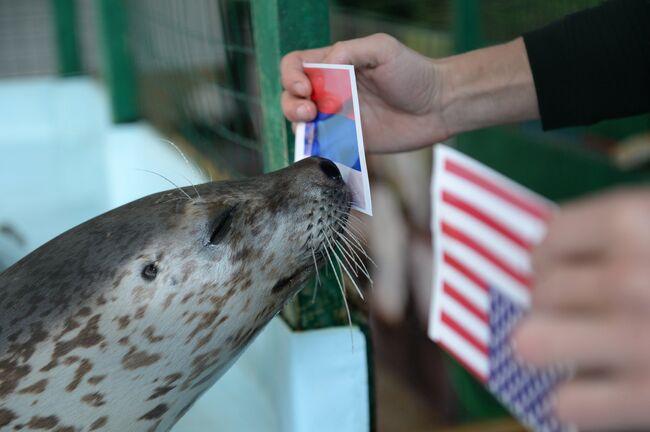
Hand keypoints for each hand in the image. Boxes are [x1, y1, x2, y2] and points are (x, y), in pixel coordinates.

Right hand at [280, 33, 448, 152]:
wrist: (439, 106)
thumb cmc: (414, 72)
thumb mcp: (382, 48)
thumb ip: (348, 51)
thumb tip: (322, 70)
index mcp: (335, 64)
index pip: (296, 66)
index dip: (291, 76)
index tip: (306, 88)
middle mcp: (332, 90)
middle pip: (292, 97)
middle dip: (292, 104)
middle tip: (310, 112)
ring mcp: (339, 118)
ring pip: (303, 124)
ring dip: (300, 126)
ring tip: (314, 125)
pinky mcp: (350, 141)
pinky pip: (324, 146)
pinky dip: (317, 147)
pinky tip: (324, 146)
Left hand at [514, 187, 649, 430]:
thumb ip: (621, 232)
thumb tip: (546, 252)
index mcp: (634, 221)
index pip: (546, 241)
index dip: (548, 257)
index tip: (555, 266)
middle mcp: (628, 278)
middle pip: (538, 291)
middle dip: (552, 302)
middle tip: (574, 309)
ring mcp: (637, 341)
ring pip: (532, 341)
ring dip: (549, 345)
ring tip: (573, 347)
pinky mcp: (649, 399)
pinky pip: (571, 404)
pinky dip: (578, 402)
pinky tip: (597, 392)